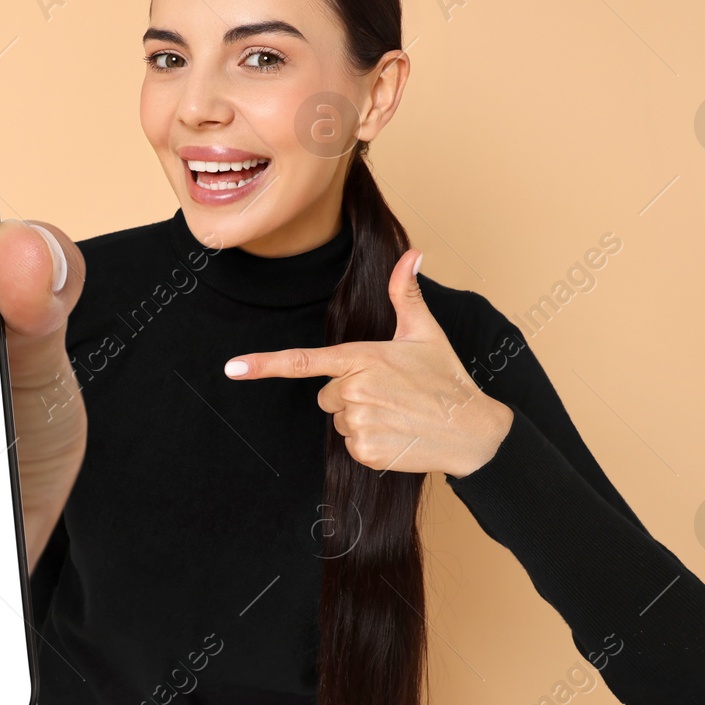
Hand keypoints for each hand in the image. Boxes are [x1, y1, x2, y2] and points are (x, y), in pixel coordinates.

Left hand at [223, 249, 511, 477]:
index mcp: (362, 358)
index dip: (264, 365)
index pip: (303, 362)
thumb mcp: (426, 332)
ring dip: (361, 418)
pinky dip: (370, 442)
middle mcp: (355, 389)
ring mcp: (359, 422)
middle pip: (327, 395)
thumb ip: (406, 293)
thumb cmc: (447, 378)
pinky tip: (398, 434)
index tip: (232, 368)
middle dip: (350, 394)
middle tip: (389, 393)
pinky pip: (351, 444)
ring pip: (338, 420)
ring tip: (397, 413)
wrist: (472, 430)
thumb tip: (411, 254)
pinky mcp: (366, 450)